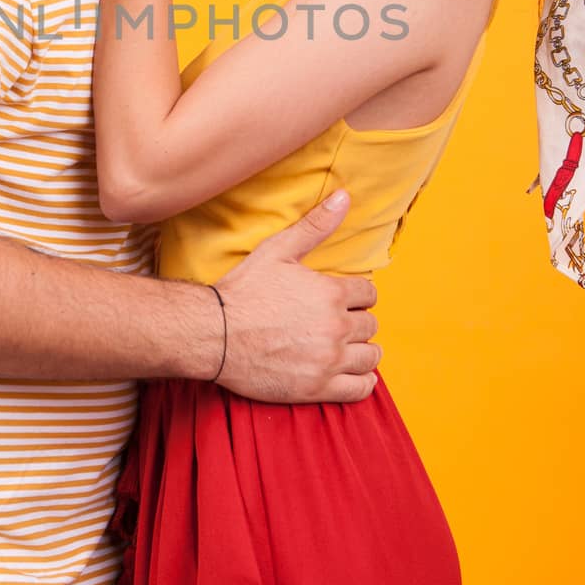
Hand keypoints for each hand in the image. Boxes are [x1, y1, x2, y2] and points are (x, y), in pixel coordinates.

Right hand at [214, 188, 381, 403]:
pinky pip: (360, 388)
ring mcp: (328, 360)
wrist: (213, 333)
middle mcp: (336, 327)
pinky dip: (361, 380)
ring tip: (345, 347)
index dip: (356, 295)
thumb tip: (344, 196)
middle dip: (357, 322)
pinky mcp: (317, 387)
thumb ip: (315, 225)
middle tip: (338, 323)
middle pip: (370, 325)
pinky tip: (349, 372)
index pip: (368, 294)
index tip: (343, 300)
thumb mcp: (278, 250)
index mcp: (331, 293)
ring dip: (362, 350)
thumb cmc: (243, 290)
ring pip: (371, 357)